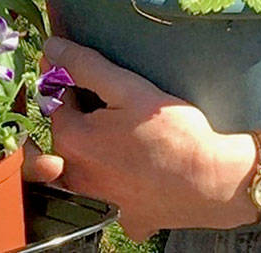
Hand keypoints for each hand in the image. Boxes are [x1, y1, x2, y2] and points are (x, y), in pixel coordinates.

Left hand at [30, 36, 260, 240]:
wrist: (208, 184)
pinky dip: (111, 170)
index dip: (64, 73)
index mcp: (73, 141)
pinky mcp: (117, 214)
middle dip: (78, 106)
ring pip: (82, 159)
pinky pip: (104, 186)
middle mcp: (74, 175)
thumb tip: (52, 46)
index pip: (54, 98)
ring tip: (119, 124)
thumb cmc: (172, 134)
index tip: (74, 56)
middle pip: (67, 129)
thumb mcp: (130, 89)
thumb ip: (87, 67)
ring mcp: (94, 199)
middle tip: (103, 89)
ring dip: (91, 138)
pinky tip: (136, 159)